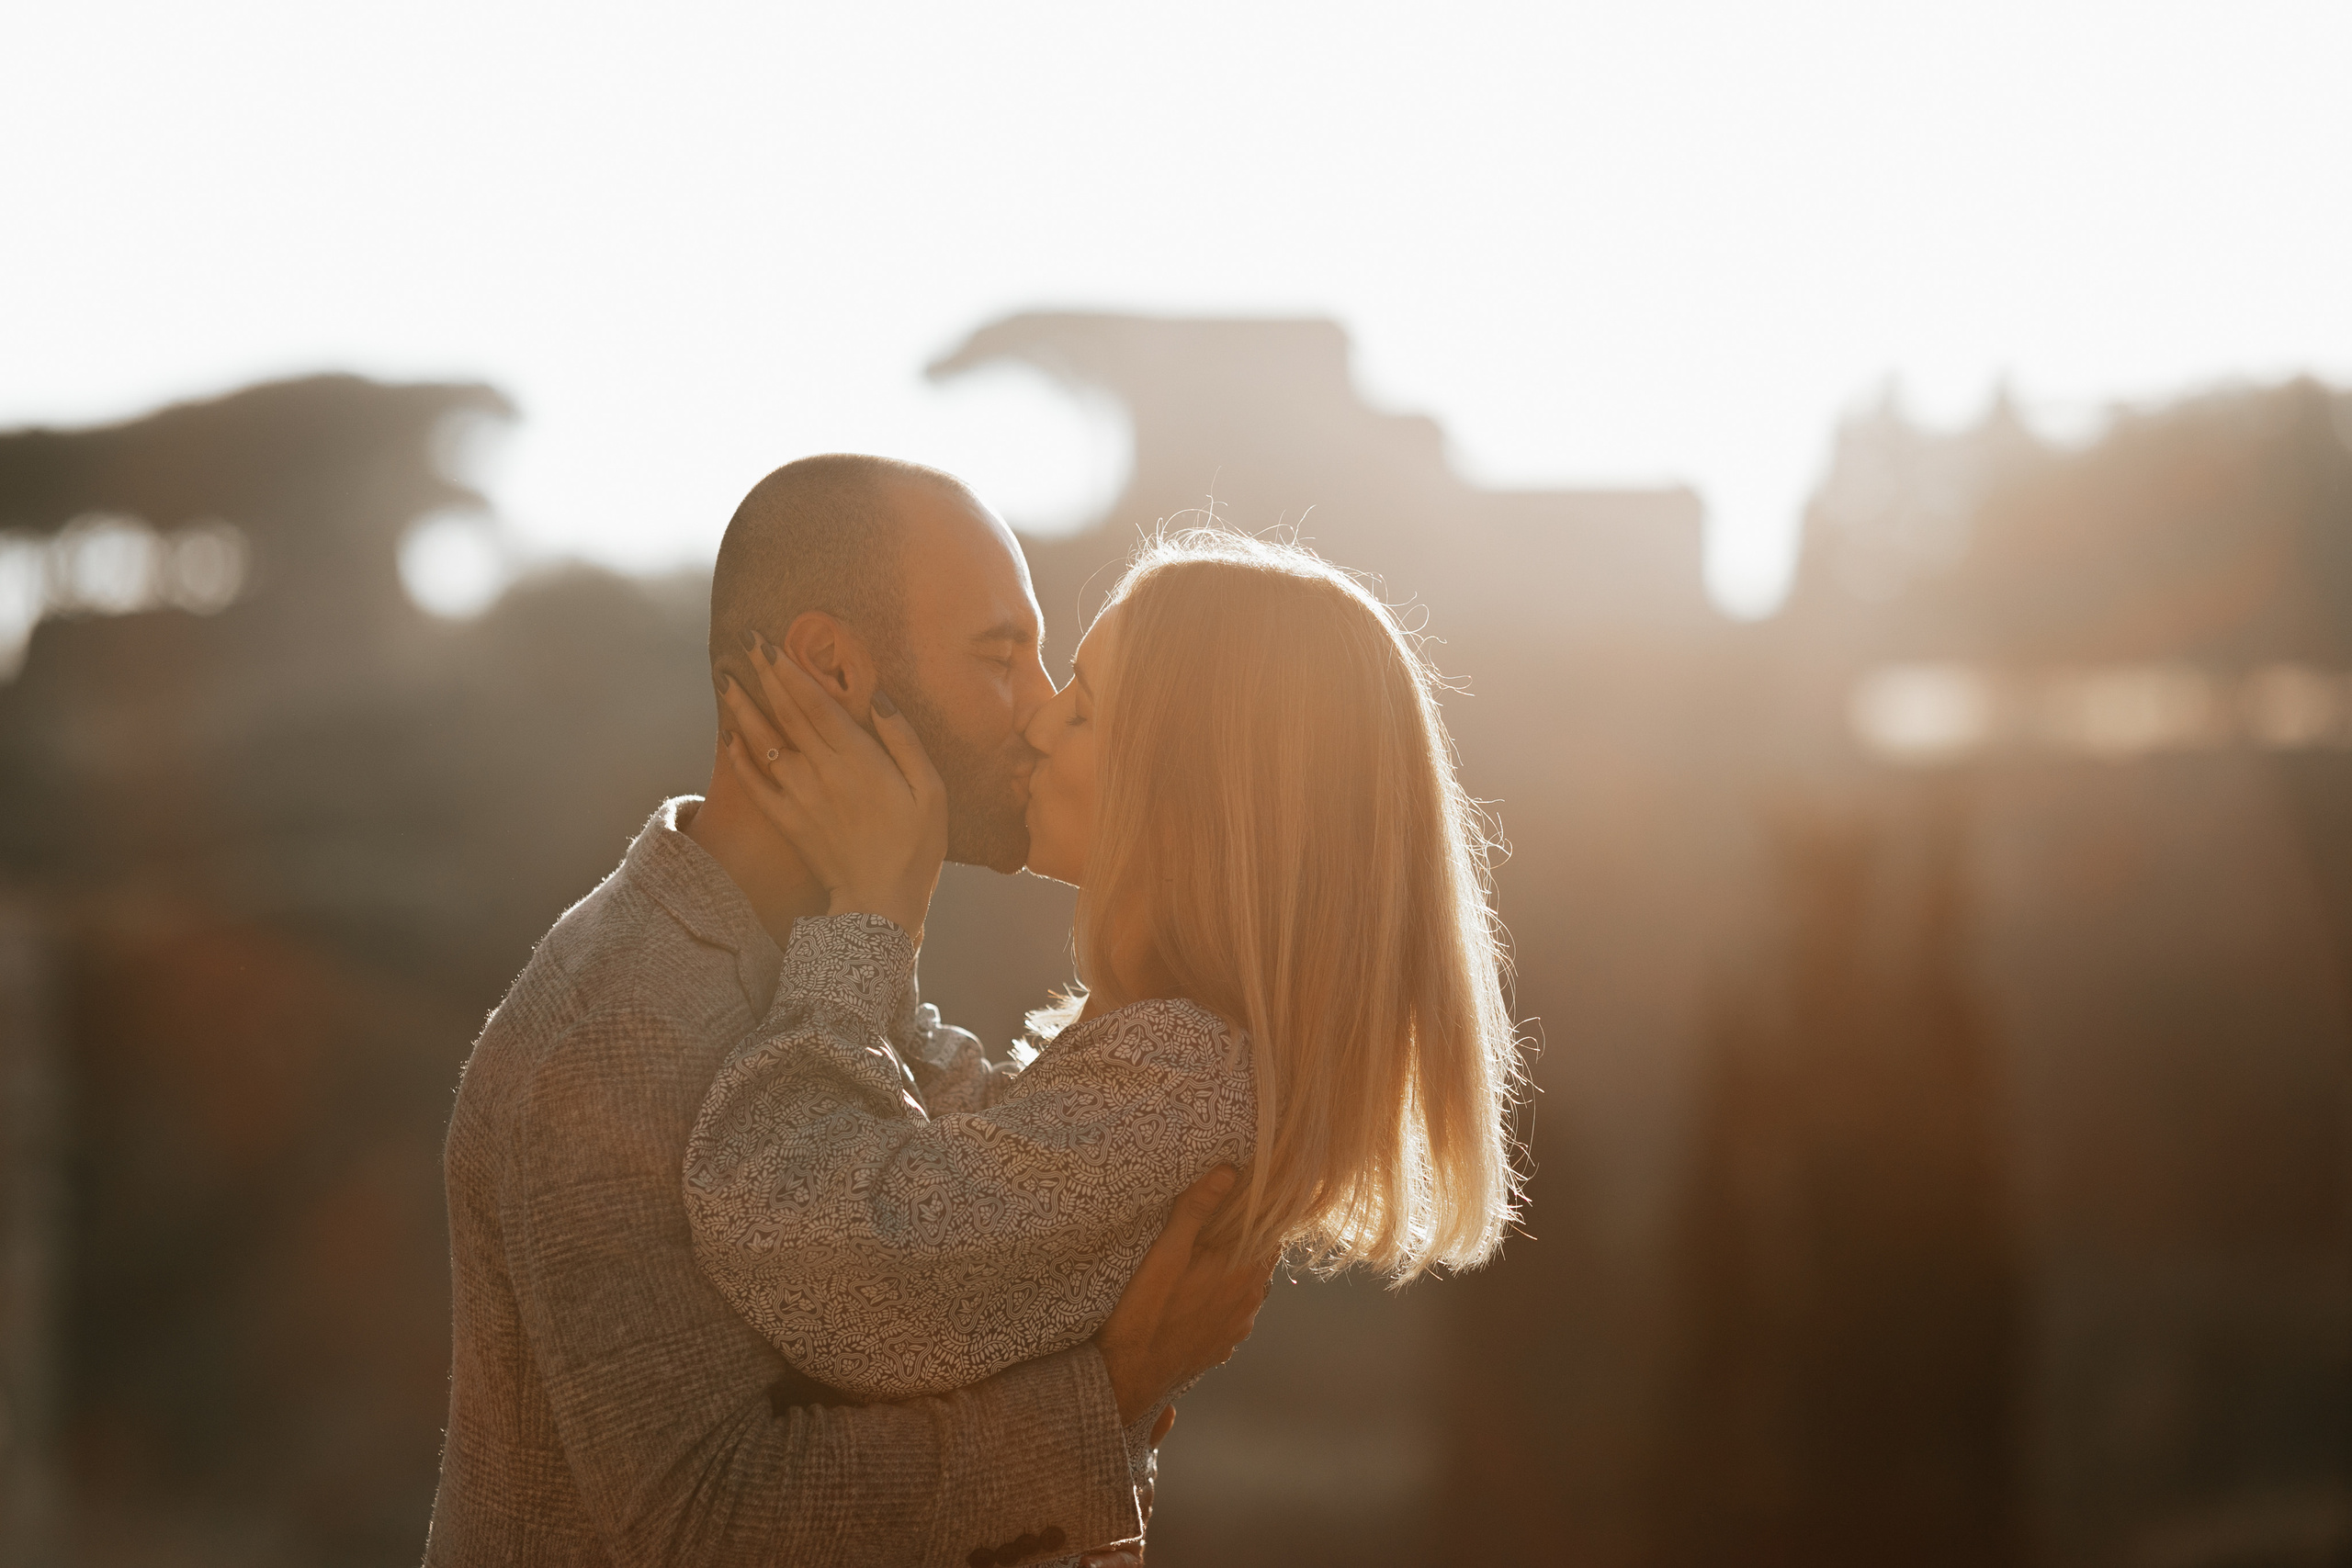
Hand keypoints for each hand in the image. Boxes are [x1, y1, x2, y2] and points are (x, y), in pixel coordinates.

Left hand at [717, 640, 946, 943]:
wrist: (880, 904)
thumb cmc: (915, 847)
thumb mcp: (931, 790)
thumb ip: (904, 741)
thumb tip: (879, 699)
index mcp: (858, 760)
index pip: (815, 704)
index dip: (791, 671)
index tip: (772, 644)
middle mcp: (822, 772)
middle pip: (787, 714)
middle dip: (765, 676)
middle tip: (747, 643)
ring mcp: (800, 798)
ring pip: (764, 744)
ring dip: (744, 709)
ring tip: (727, 681)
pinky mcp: (788, 823)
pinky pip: (755, 786)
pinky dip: (740, 759)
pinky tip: (730, 737)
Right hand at [1094, 1167, 1278, 1425]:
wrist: (1128, 1374)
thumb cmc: (1146, 1308)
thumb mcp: (1166, 1249)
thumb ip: (1198, 1207)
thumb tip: (1229, 1168)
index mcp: (1245, 1274)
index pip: (1272, 1234)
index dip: (1259, 1215)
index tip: (1242, 1200)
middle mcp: (1249, 1303)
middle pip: (1260, 1260)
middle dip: (1245, 1240)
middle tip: (1218, 1222)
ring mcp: (1236, 1329)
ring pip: (1247, 1288)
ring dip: (1233, 1271)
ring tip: (1204, 1256)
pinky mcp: (1220, 1347)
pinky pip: (1231, 1313)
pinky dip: (1221, 1298)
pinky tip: (1195, 1293)